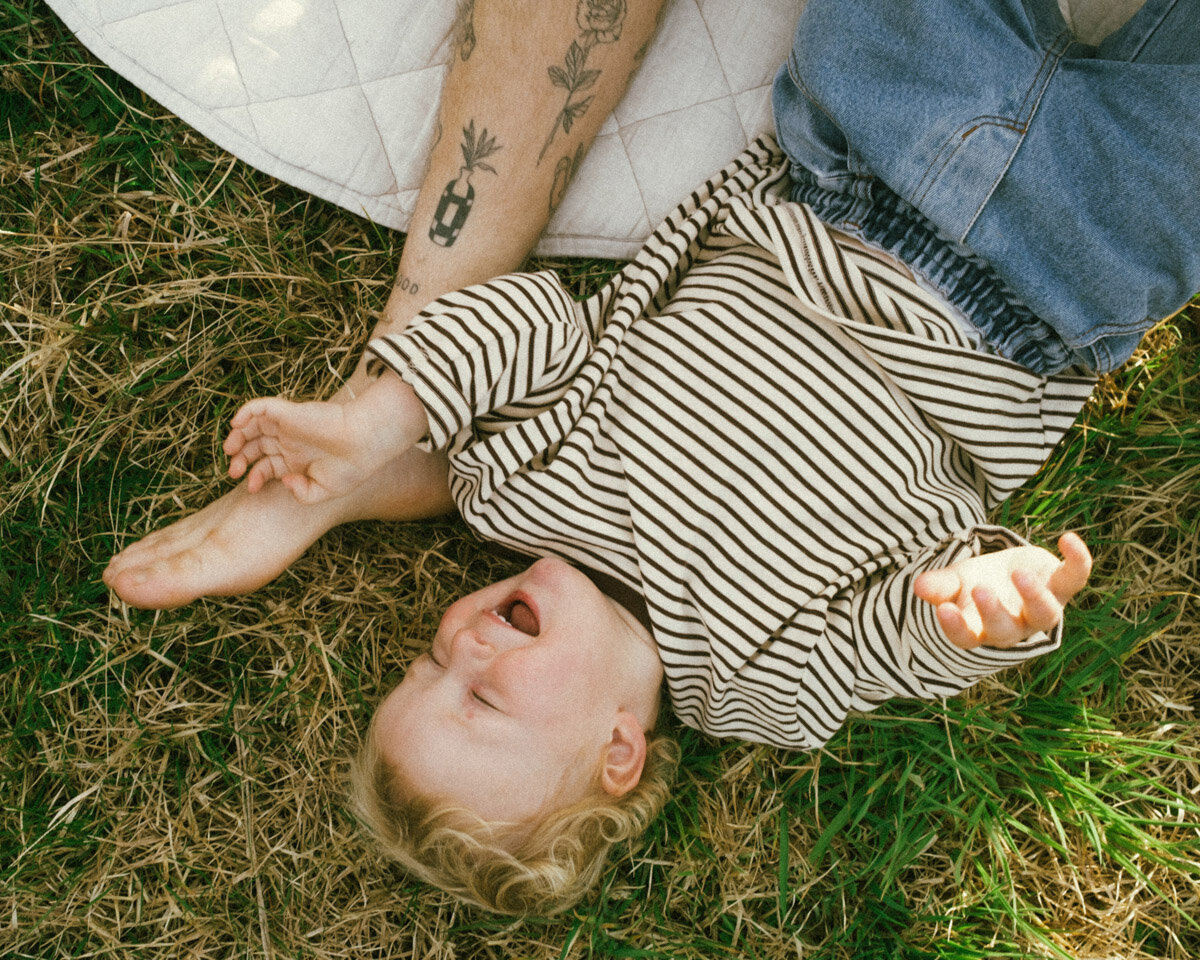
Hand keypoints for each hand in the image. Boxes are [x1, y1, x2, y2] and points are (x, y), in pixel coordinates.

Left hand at [224, 372, 426, 503]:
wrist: (366, 444)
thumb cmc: (351, 468)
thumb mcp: (325, 491)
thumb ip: (302, 493)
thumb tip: (283, 481)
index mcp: (298, 460)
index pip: (266, 465)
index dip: (254, 476)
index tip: (251, 488)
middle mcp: (291, 442)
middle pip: (255, 446)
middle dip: (240, 458)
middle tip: (233, 471)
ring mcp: (288, 426)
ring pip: (253, 426)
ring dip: (237, 436)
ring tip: (230, 450)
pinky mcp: (289, 413)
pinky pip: (261, 407)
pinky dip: (245, 411)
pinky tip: (236, 423)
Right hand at [913, 533, 1091, 648]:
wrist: (1014, 575)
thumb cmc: (979, 583)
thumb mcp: (955, 581)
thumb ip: (940, 586)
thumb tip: (919, 586)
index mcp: (982, 629)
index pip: (968, 638)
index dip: (956, 627)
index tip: (943, 609)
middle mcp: (1016, 626)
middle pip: (1006, 630)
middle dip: (993, 611)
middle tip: (979, 589)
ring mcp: (1043, 608)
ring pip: (1046, 614)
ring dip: (1035, 596)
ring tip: (1019, 574)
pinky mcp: (1063, 585)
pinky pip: (1076, 577)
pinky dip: (1077, 559)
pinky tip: (1067, 538)